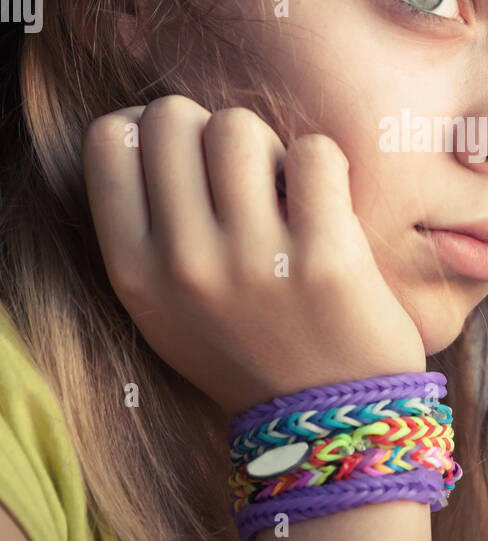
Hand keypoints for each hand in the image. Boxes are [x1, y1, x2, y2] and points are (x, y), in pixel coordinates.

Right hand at [81, 96, 426, 417]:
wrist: (324, 423)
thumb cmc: (246, 348)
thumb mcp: (164, 306)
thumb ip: (145, 226)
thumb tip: (148, 122)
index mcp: (135, 272)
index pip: (109, 140)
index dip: (148, 127)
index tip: (183, 153)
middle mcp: (184, 263)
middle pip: (173, 118)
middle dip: (210, 131)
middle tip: (241, 174)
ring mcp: (253, 260)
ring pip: (239, 126)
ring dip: (267, 146)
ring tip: (283, 191)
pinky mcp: (325, 257)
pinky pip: (314, 152)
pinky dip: (323, 165)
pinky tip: (325, 204)